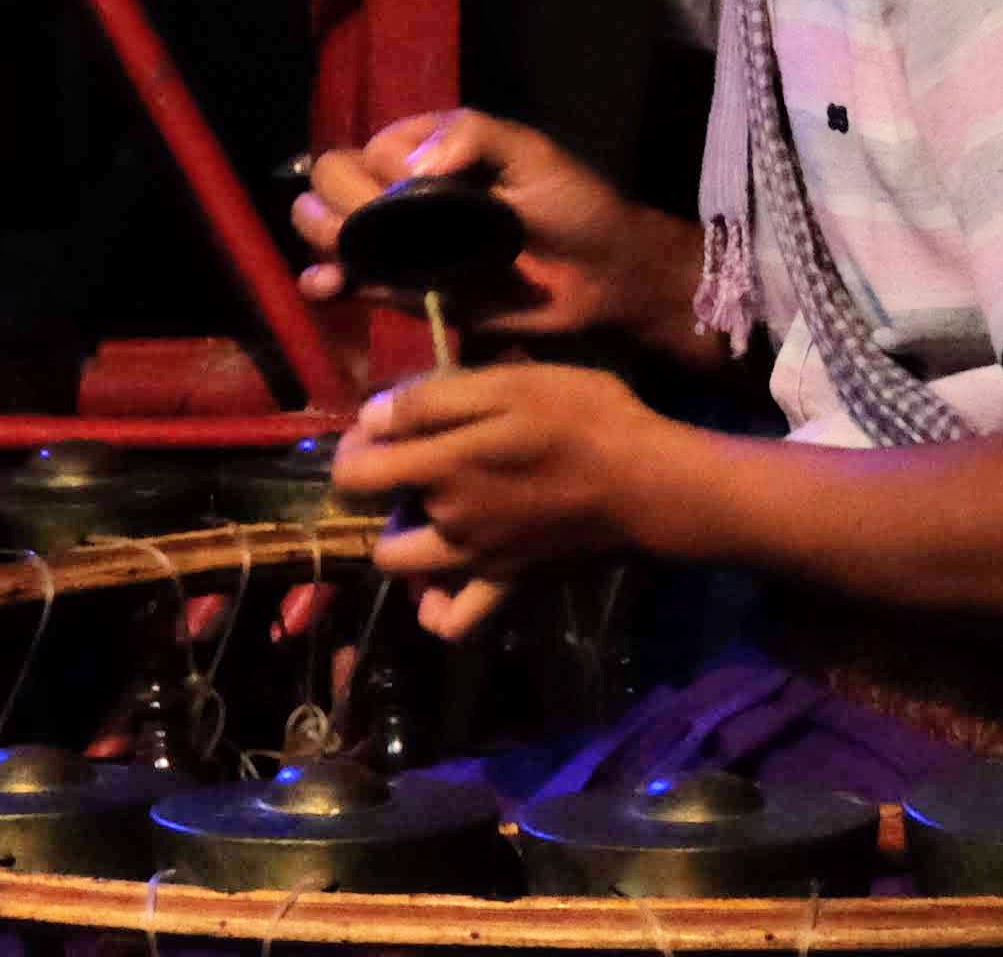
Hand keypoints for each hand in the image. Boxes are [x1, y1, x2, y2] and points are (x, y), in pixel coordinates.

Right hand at [290, 110, 698, 352]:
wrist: (602, 277)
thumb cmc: (571, 202)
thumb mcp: (531, 153)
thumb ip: (472, 137)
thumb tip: (408, 169)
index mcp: (428, 150)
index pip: (367, 150)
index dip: (377, 171)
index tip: (411, 188)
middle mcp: (405, 193)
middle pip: (336, 186)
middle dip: (344, 204)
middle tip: (378, 227)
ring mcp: (404, 245)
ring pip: (332, 233)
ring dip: (324, 240)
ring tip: (341, 256)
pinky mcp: (410, 293)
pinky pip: (356, 284)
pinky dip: (329, 282)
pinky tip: (326, 285)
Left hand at [329, 364, 669, 595]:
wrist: (647, 483)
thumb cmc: (584, 418)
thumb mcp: (510, 382)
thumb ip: (433, 400)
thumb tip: (371, 418)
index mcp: (442, 466)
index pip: (356, 470)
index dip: (354, 445)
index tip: (378, 424)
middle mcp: (447, 521)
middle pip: (376, 520)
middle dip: (379, 493)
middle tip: (413, 461)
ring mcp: (475, 561)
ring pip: (404, 567)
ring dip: (402, 543)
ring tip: (429, 512)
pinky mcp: (508, 585)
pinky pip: (455, 620)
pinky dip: (437, 609)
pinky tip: (442, 584)